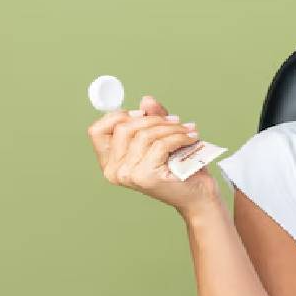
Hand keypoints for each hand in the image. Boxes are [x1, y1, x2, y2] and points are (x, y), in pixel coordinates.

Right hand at [86, 95, 220, 214]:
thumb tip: (146, 100)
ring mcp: (128, 175)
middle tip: (176, 121)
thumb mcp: (162, 137)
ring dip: (171, 128)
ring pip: (144, 134)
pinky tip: (190, 139)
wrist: (198, 194)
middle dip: (153, 118)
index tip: (142, 112)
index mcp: (110, 162)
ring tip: (187, 130)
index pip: (97, 131)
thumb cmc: (181, 168)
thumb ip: (152, 118)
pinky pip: (160, 144)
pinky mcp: (146, 176)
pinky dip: (179, 137)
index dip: (118, 116)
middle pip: (124, 128)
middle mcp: (114, 171)